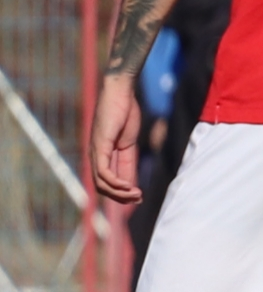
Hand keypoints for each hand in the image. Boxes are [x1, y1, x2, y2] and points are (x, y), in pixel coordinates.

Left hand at [88, 74, 142, 206]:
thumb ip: (127, 160)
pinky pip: (103, 171)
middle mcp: (95, 154)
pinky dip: (115, 182)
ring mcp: (96, 150)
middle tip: (138, 199)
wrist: (120, 92)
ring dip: (119, 192)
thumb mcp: (128, 141)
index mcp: (103, 154)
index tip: (138, 198)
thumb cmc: (125, 111)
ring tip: (136, 195)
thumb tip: (131, 180)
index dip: (121, 192)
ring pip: (101, 182)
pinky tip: (129, 186)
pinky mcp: (99, 146)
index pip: (108, 180)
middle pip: (102, 186)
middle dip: (120, 196)